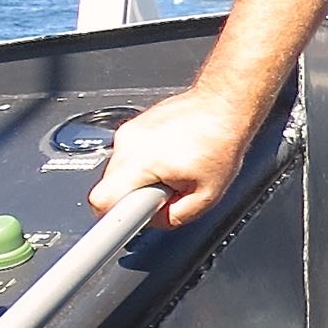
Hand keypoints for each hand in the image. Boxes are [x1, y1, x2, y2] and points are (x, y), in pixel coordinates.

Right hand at [87, 88, 257, 229]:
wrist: (224, 102)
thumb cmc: (221, 139)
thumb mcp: (208, 194)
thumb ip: (176, 217)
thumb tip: (156, 222)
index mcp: (140, 162)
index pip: (102, 202)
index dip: (112, 218)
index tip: (120, 224)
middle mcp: (128, 144)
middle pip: (110, 187)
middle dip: (135, 196)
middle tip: (165, 189)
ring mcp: (128, 131)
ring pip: (119, 170)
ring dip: (141, 177)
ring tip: (172, 167)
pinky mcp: (133, 124)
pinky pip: (128, 154)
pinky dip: (145, 159)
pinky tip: (171, 153)